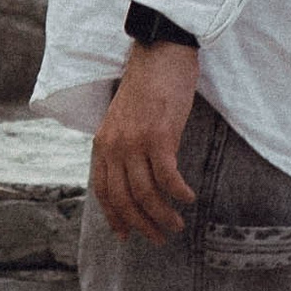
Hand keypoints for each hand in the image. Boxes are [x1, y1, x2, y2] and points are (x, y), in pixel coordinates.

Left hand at [90, 38, 200, 246]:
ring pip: (145, 194)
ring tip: (176, 225)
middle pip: (124, 199)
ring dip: (161, 215)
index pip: (103, 191)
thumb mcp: (123, 118)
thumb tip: (133, 177)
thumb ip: (122, 146)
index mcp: (102, 143)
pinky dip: (177, 193)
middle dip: (141, 224)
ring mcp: (136, 142)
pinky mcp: (159, 136)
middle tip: (159, 238)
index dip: (115, 216)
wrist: (160, 52)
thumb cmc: (148, 84)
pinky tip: (188, 198)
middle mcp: (114, 146)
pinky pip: (167, 177)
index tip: (125, 235)